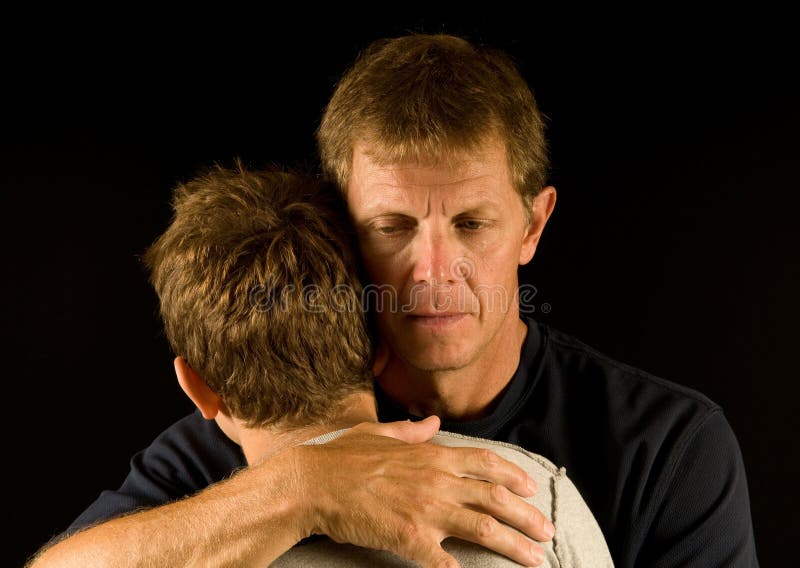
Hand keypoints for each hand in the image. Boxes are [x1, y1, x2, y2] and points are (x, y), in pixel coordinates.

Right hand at [295, 416, 551, 566]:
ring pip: (484, 528)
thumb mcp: (381, 434)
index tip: (531, 489)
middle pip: (495, 498)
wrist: (314, 483)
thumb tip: (433, 422)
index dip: (513, 476)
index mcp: (432, 456)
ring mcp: (426, 509)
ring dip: (514, 545)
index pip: (485, 463)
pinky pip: (447, 560)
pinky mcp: (410, 538)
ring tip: (536, 558)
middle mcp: (437, 481)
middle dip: (527, 516)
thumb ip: (412, 431)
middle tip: (547, 531)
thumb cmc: (343, 458)